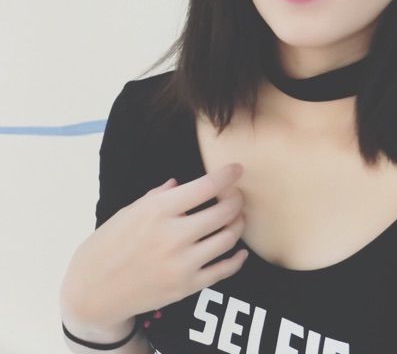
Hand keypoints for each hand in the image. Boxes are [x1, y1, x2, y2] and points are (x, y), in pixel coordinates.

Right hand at [62, 163, 247, 326]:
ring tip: (236, 218)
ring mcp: (182, 264)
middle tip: (237, 196)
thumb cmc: (107, 245)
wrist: (91, 293)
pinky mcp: (186, 287)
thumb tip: (179, 184)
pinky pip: (223, 271)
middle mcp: (173, 236)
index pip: (205, 187)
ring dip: (238, 225)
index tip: (237, 169)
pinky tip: (239, 251)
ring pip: (228, 239)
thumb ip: (158, 196)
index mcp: (158, 211)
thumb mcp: (128, 212)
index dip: (227, 176)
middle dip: (236, 200)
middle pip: (223, 212)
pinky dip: (237, 259)